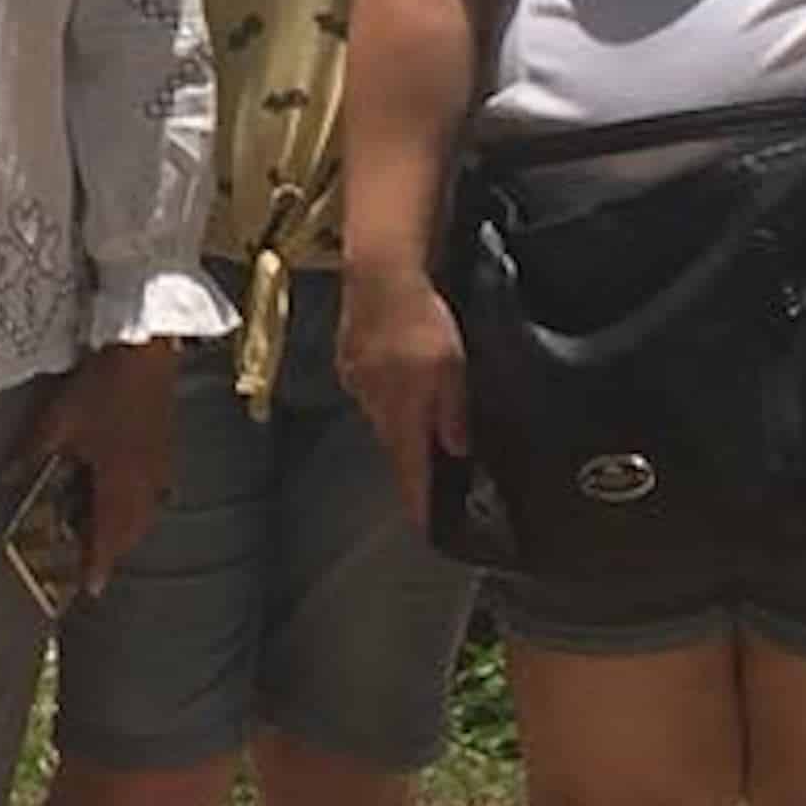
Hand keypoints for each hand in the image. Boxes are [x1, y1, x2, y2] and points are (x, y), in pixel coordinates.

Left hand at [24, 337, 176, 594]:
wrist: (147, 352)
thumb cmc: (102, 387)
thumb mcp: (58, 422)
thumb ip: (32, 454)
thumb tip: (5, 478)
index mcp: (119, 484)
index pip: (107, 537)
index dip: (98, 565)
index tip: (90, 589)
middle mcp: (145, 483)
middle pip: (131, 531)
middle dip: (114, 551)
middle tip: (95, 565)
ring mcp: (161, 465)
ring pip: (147, 513)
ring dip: (128, 530)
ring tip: (109, 535)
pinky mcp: (167, 447)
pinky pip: (157, 491)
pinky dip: (142, 504)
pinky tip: (132, 495)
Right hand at [335, 259, 465, 525]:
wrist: (380, 276)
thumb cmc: (422, 321)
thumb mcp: (454, 368)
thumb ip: (453, 412)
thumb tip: (457, 449)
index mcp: (403, 413)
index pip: (409, 471)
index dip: (418, 502)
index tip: (424, 528)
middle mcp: (375, 406)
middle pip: (395, 447)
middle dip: (412, 462)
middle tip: (432, 474)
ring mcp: (358, 384)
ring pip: (383, 418)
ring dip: (402, 424)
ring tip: (419, 418)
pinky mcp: (349, 363)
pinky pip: (371, 391)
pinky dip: (388, 395)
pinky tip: (400, 378)